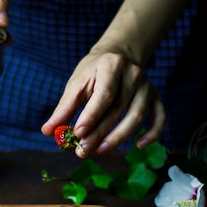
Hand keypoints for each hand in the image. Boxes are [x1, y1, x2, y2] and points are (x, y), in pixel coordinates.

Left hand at [41, 51, 165, 157]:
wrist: (118, 56)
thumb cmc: (93, 73)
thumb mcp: (76, 84)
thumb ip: (64, 108)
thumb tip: (47, 131)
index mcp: (111, 65)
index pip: (104, 94)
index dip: (91, 115)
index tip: (77, 133)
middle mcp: (133, 74)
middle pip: (118, 109)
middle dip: (99, 132)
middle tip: (83, 150)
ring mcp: (147, 86)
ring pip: (137, 116)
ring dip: (119, 137)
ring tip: (100, 150)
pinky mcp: (155, 97)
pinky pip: (160, 117)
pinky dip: (153, 133)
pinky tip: (138, 146)